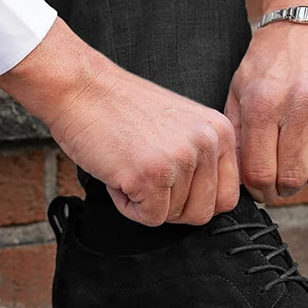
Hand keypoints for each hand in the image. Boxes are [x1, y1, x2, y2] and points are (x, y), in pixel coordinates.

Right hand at [0, 18, 240, 226]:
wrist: (80, 89)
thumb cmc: (121, 109)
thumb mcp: (180, 127)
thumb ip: (201, 158)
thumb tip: (209, 204)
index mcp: (219, 131)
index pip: (227, 196)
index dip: (196, 202)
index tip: (173, 188)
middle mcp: (207, 143)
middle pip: (203, 213)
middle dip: (171, 207)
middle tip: (146, 178)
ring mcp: (180, 159)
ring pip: (173, 217)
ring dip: (146, 202)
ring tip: (129, 166)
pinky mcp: (151, 175)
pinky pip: (148, 218)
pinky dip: (128, 206)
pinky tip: (119, 175)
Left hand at [224, 20, 307, 203]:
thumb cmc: (271, 62)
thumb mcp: (240, 92)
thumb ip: (238, 137)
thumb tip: (241, 182)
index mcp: (264, 104)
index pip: (260, 173)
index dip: (259, 190)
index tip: (261, 188)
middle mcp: (301, 105)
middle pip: (291, 179)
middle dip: (282, 187)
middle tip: (281, 177)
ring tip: (303, 157)